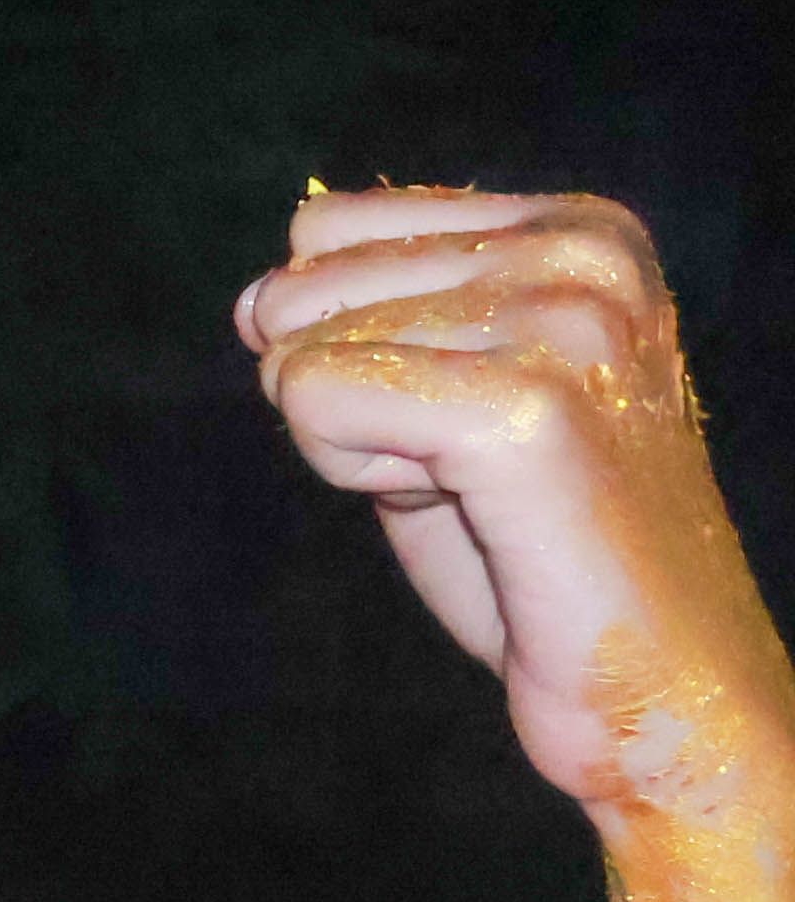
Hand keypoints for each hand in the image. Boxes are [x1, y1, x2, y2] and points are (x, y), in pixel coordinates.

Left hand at [237, 189, 794, 821]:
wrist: (650, 674)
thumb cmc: (536, 548)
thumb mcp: (437, 397)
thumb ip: (353, 329)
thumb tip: (250, 297)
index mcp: (575, 227)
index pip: (327, 233)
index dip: (352, 344)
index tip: (457, 416)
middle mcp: (580, 251)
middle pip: (302, 289)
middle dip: (349, 399)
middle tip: (467, 470)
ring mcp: (564, 321)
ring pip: (299, 354)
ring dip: (359, 447)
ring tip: (477, 491)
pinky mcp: (525, 409)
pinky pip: (314, 402)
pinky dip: (356, 475)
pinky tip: (463, 508)